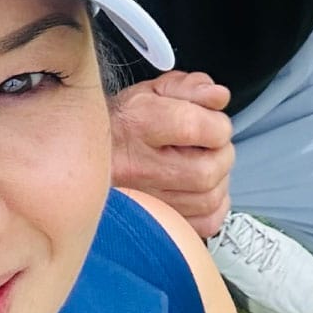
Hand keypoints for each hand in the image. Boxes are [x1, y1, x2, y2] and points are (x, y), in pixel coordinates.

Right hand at [109, 71, 233, 237]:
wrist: (89, 152)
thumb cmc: (124, 121)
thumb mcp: (153, 90)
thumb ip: (190, 88)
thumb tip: (219, 97)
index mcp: (141, 123)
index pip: (195, 128)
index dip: (218, 123)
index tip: (215, 120)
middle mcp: (141, 165)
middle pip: (206, 170)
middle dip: (222, 154)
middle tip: (214, 143)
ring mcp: (147, 198)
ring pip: (208, 200)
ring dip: (220, 179)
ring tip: (208, 163)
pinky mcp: (155, 221)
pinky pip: (203, 224)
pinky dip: (215, 207)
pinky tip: (205, 188)